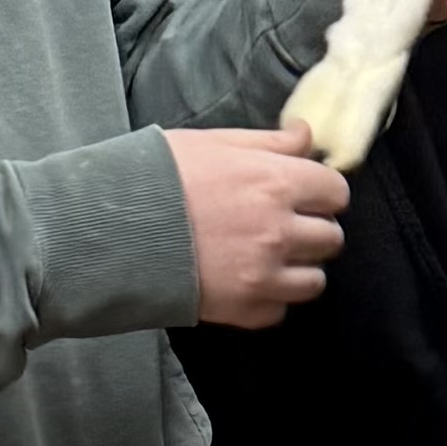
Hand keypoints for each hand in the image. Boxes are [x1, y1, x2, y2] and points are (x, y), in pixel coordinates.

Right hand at [169, 126, 348, 324]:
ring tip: (267, 258)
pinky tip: (244, 281)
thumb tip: (305, 135)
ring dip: (298, 268)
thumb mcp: (211, 142)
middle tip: (283, 226)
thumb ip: (267, 142)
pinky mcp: (245, 309)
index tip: (305, 195)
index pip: (336, 191)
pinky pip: (280, 309)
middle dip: (312, 230)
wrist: (110, 230)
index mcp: (275, 183)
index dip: (321, 192)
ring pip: (315, 280)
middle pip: (331, 237)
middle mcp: (279, 231)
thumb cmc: (155, 177)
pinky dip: (268, 299)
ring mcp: (264, 274)